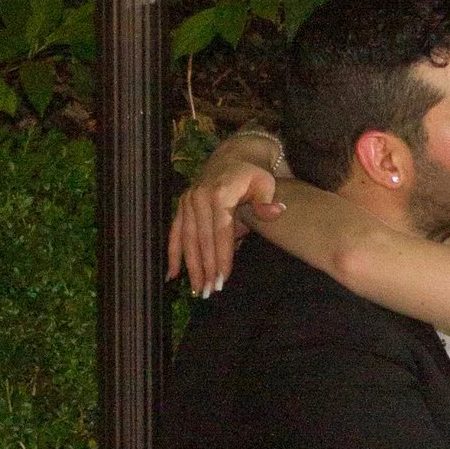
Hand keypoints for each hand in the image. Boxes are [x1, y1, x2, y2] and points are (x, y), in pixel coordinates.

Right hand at [168, 132, 284, 295]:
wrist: (232, 156)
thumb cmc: (252, 175)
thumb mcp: (265, 183)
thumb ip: (267, 201)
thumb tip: (277, 211)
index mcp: (220, 194)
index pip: (221, 232)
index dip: (221, 256)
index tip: (223, 278)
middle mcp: (200, 198)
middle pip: (202, 239)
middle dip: (205, 268)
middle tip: (209, 292)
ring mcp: (188, 201)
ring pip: (187, 239)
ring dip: (191, 266)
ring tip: (197, 289)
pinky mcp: (182, 205)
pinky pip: (175, 232)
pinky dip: (173, 254)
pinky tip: (172, 275)